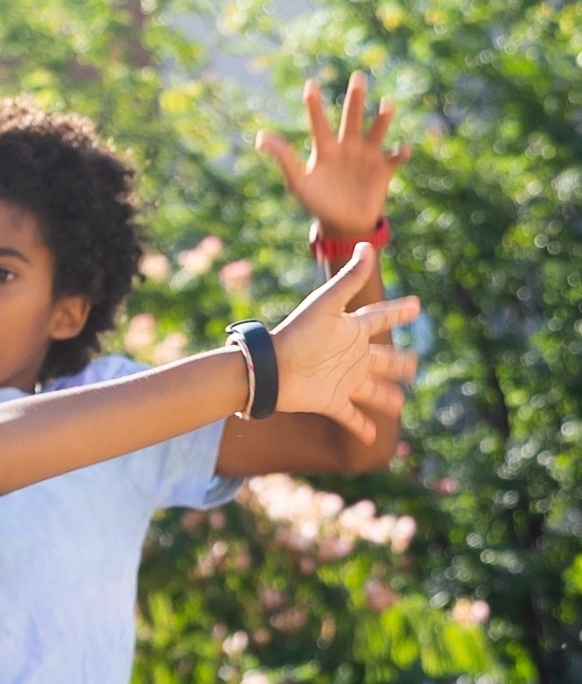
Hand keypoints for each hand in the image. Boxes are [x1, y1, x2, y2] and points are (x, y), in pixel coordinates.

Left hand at [260, 73, 405, 243]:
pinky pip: (396, 157)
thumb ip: (283, 158)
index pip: (318, 122)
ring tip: (386, 103)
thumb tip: (260, 137)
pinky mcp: (384, 170)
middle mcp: (347, 146)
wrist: (342, 224)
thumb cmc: (316, 202)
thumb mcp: (297, 181)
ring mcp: (367, 156)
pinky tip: (402, 149)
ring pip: (376, 131)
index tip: (310, 84)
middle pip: (351, 118)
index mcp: (325, 149)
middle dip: (355, 99)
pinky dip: (401, 152)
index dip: (314, 105)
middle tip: (357, 77)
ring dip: (382, 118)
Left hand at [262, 250, 420, 442]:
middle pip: (382, 359)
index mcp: (351, 330)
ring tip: (399, 404)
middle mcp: (350, 356)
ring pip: (372, 390)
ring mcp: (342, 380)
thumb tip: (367, 244)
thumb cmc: (296, 334)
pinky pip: (350, 416)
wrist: (268, 369)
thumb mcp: (326, 305)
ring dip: (386, 397)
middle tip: (414, 365)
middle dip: (399, 363)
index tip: (416, 306)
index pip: (380, 317)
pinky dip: (361, 427)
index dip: (397, 312)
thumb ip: (348, 279)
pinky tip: (371, 439)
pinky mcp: (331, 401)